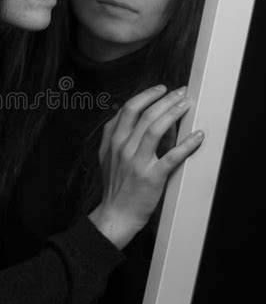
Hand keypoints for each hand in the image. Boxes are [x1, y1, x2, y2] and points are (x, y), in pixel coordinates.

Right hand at [89, 85, 203, 248]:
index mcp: (113, 140)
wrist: (116, 214)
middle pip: (146, 113)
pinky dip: (187, 144)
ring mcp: (137, 162)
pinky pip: (172, 156)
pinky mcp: (152, 177)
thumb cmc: (115, 186)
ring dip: (174, 113)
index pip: (129, 108)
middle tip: (180, 92)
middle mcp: (124, 147)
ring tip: (186, 105)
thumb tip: (132, 115)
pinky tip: (197, 136)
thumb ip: (116, 134)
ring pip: (156, 128)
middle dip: (166, 98)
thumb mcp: (107, 156)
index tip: (161, 89)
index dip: (147, 95)